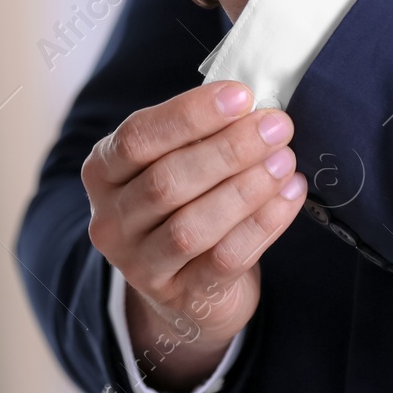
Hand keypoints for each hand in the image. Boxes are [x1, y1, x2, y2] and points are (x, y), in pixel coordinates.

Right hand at [81, 82, 307, 392]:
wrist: (188, 287)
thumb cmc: (186, 202)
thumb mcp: (176, 161)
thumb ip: (200, 134)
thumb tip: (252, 104)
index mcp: (103, 172)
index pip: (137, 138)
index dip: (189, 115)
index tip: (241, 95)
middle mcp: (111, 221)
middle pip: (166, 181)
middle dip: (228, 149)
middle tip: (276, 126)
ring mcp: (141, 265)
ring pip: (192, 226)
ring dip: (246, 188)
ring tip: (284, 160)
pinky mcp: (181, 297)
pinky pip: (224, 260)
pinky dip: (262, 225)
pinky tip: (289, 196)